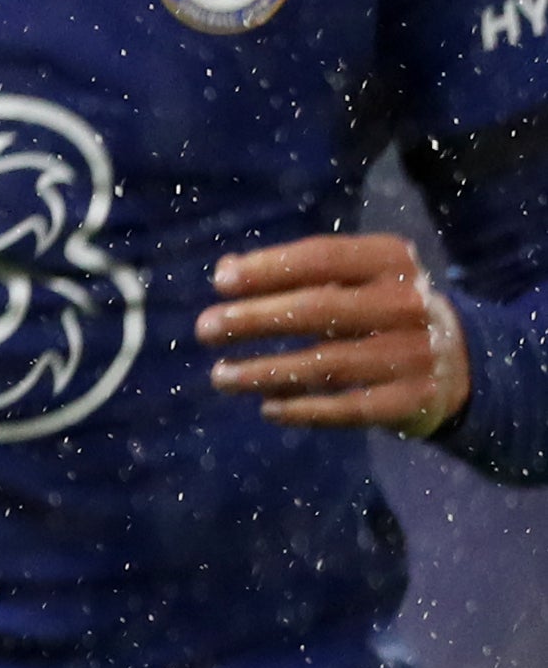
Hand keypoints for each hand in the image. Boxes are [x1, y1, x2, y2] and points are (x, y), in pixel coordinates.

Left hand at [199, 235, 468, 433]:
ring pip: (325, 364)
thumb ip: (291, 272)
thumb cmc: (378, 309)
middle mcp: (408, 303)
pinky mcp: (414, 400)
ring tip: (220, 376)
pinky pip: (347, 408)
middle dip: (253, 320)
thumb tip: (225, 271)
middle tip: (205, 329)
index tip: (220, 283)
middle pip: (317, 310)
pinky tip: (267, 407)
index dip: (267, 268)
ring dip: (264, 372)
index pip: (321, 258)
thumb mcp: (350, 280)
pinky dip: (302, 410)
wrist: (461, 362)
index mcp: (390, 261)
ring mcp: (414, 354)